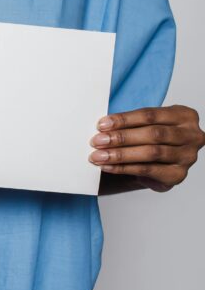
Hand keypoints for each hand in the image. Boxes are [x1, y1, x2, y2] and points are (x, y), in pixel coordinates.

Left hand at [90, 105, 204, 191]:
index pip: (150, 115)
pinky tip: (108, 166)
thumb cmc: (153, 137)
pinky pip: (148, 170)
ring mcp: (187, 156)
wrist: (161, 163)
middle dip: (121, 137)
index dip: (124, 119)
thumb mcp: (148, 124)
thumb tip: (103, 127)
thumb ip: (132, 123)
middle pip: (153, 134)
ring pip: (151, 153)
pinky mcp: (178, 175)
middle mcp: (192, 136)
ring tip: (99, 156)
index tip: (102, 124)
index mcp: (184, 116)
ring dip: (120, 155)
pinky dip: (124, 168)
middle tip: (97, 141)